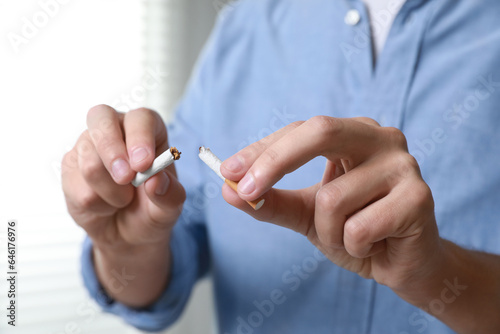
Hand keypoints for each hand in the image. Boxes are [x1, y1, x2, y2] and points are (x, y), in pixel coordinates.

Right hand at [62, 105, 185, 250]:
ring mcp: (88, 146)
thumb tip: (155, 181)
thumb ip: (170, 194)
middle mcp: (115, 129)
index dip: (140, 137)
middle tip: (125, 178)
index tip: (143, 164)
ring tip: (124, 200)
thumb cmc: (152, 208)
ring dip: (112, 192)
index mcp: (146, 129)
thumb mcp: (170, 207)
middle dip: (112, 152)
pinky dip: (97, 205)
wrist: (129, 232)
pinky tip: (106, 205)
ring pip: (90, 162)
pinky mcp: (70, 167)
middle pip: (102, 119)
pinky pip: (78, 187)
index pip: (140, 118)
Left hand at [220, 116, 441, 292]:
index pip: (300, 130)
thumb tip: (227, 189)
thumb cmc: (355, 231)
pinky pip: (359, 228)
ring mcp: (404, 165)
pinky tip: (374, 245)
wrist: (400, 265)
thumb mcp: (306, 213)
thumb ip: (270, 200)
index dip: (262, 151)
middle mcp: (381, 138)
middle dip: (274, 162)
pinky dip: (354, 247)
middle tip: (244, 191)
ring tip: (351, 237)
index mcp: (353, 134)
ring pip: (332, 198)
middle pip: (320, 131)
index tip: (227, 171)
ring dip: (328, 231)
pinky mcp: (419, 197)